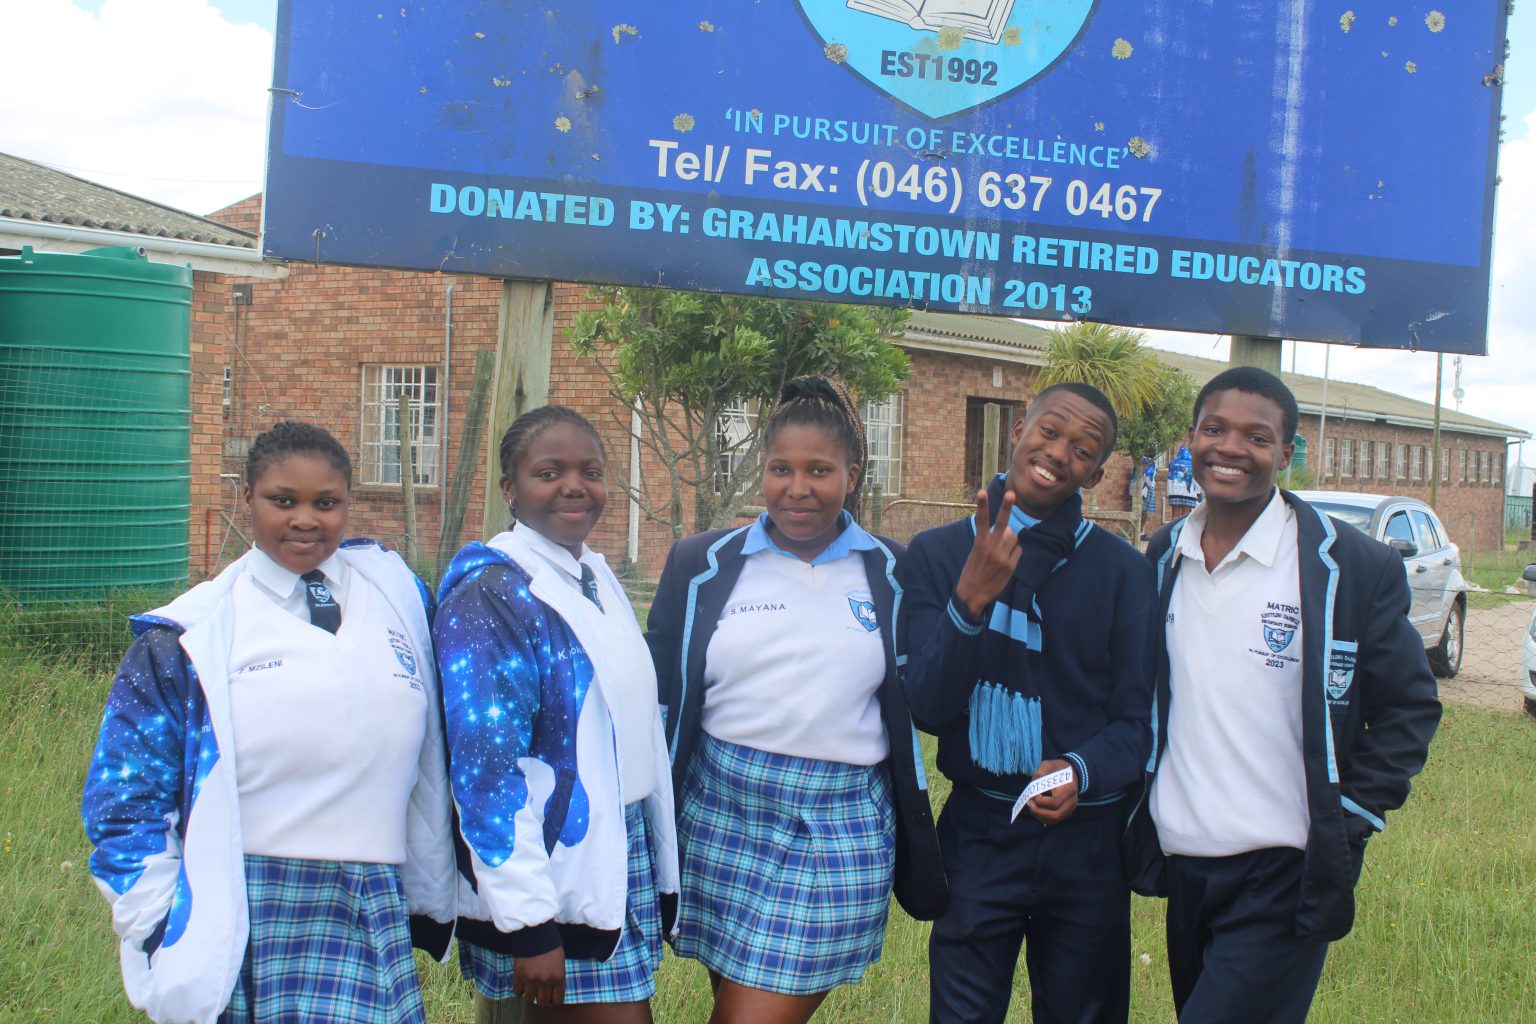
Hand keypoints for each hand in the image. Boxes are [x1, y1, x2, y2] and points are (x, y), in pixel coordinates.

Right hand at [513, 947, 564, 1006]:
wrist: (535, 931)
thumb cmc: (550, 943)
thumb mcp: (560, 960)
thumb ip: (557, 975)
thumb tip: (553, 988)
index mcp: (559, 977)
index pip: (557, 1000)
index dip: (553, 1001)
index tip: (551, 999)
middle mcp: (546, 981)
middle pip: (542, 1002)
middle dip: (542, 1000)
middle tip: (540, 995)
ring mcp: (531, 980)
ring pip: (529, 999)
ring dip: (530, 995)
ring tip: (530, 989)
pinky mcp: (519, 976)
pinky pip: (517, 991)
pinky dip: (519, 990)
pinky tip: (522, 984)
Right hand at [954, 489, 1021, 617]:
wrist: (972, 595)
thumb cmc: (972, 572)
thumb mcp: (976, 554)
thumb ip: (990, 540)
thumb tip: (1009, 529)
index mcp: (979, 544)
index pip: (981, 521)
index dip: (982, 505)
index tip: (981, 492)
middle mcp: (991, 548)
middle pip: (1001, 523)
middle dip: (1006, 507)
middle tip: (1011, 494)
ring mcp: (1002, 557)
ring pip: (1014, 537)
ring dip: (1011, 539)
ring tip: (1002, 549)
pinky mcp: (1010, 566)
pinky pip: (1018, 551)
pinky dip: (1014, 553)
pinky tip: (1006, 561)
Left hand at [1028, 758, 1078, 825]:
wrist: (1071, 773)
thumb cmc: (1057, 768)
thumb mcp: (1047, 765)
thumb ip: (1040, 773)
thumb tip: (1033, 787)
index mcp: (1069, 788)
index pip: (1055, 802)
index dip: (1041, 801)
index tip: (1034, 793)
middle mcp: (1072, 801)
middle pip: (1055, 815)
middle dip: (1038, 811)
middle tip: (1029, 803)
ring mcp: (1070, 809)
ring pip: (1054, 820)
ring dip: (1039, 815)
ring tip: (1031, 805)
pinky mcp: (1066, 813)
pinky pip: (1054, 820)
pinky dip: (1042, 817)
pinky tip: (1036, 809)